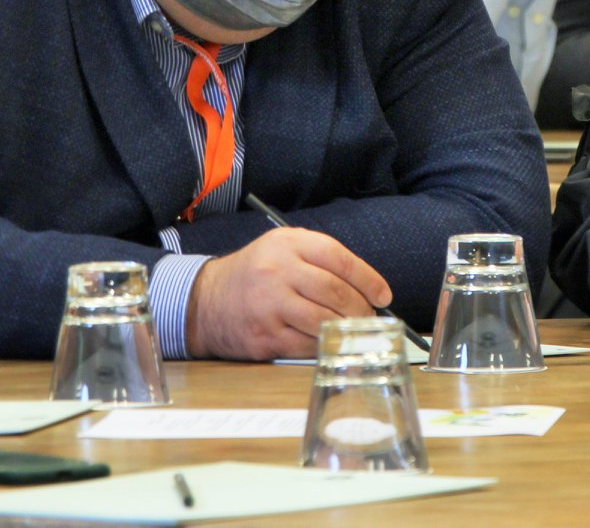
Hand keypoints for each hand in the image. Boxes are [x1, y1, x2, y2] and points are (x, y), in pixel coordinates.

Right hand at [184, 227, 391, 360]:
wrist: (206, 300)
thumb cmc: (256, 274)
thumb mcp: (283, 249)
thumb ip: (321, 260)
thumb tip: (367, 287)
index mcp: (287, 244)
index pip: (339, 259)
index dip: (368, 279)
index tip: (383, 295)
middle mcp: (277, 272)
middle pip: (335, 292)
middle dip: (361, 308)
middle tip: (370, 317)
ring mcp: (269, 306)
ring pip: (324, 321)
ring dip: (346, 329)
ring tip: (353, 330)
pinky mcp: (264, 336)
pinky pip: (307, 345)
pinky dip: (324, 345)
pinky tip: (329, 341)